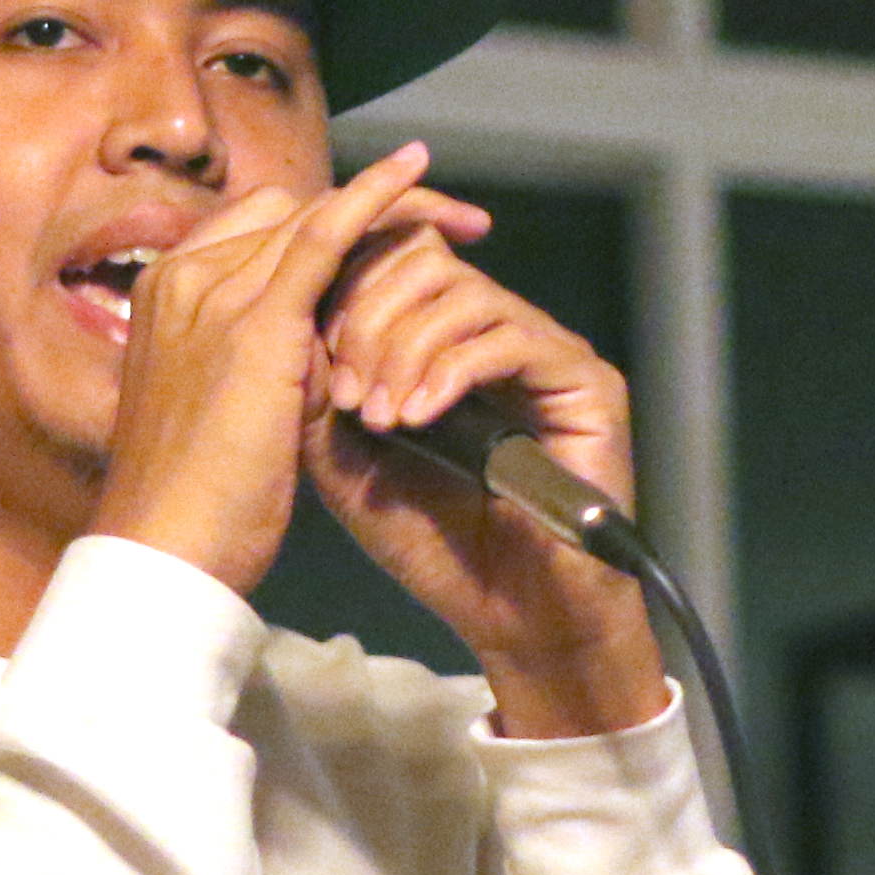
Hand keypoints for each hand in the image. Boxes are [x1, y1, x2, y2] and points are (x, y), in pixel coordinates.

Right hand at [87, 143, 486, 596]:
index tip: (378, 240)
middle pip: (287, 214)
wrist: (164, 550)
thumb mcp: (223, 412)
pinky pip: (327, 234)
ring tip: (454, 211)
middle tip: (441, 218)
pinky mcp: (257, 319)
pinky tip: (416, 175)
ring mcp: (214, 291)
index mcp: (163, 297)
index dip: (321, 225)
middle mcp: (182, 277)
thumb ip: (262, 362)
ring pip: (313, 217)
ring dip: (389, 204)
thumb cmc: (193, 506)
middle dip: (364, 209)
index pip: (256, 233)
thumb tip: (321, 347)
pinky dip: (376, 199)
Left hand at [305, 220, 670, 736]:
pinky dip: (451, 372)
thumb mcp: (351, 464)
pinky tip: (419, 417)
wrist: (508, 614)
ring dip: (404, 350)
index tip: (315, 364)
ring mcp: (544, 351)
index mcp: (442, 340)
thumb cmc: (434, 545)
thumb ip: (322, 395)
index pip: (393, 261)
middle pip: (424, 260)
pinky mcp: (583, 380)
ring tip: (383, 417)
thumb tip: (291, 321)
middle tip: (347, 392)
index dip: (345, 293)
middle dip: (368, 319)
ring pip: (463, 294)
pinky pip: (509, 339)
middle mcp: (497, 331)